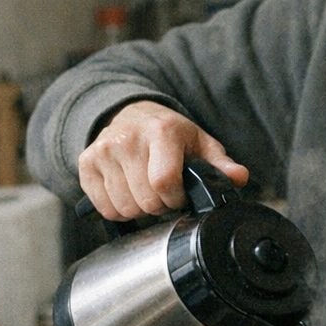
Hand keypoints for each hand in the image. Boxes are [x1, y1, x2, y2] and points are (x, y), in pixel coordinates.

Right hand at [78, 100, 248, 219]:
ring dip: (140, 209)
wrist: (133, 116)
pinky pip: (104, 207)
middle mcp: (127, 138)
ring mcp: (103, 150)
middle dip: (160, 206)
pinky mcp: (86, 163)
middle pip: (145, 200)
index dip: (175, 199)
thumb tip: (239, 178)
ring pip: (124, 207)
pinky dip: (118, 209)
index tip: (181, 196)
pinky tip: (129, 192)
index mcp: (161, 132)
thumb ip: (221, 164)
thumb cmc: (172, 135)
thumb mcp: (201, 144)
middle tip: (165, 194)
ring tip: (147, 192)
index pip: (164, 181)